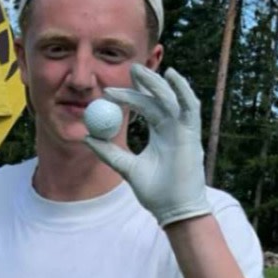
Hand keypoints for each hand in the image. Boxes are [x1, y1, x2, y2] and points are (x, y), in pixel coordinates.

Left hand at [83, 64, 211, 225]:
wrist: (173, 209)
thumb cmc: (155, 192)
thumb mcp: (126, 168)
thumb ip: (108, 152)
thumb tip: (85, 138)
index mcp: (160, 133)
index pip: (145, 107)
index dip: (129, 96)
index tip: (107, 91)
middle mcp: (173, 128)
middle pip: (159, 97)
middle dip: (145, 82)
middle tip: (128, 68)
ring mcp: (184, 130)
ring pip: (171, 98)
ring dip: (156, 83)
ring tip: (140, 70)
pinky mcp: (192, 134)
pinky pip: (189, 106)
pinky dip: (182, 89)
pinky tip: (172, 75)